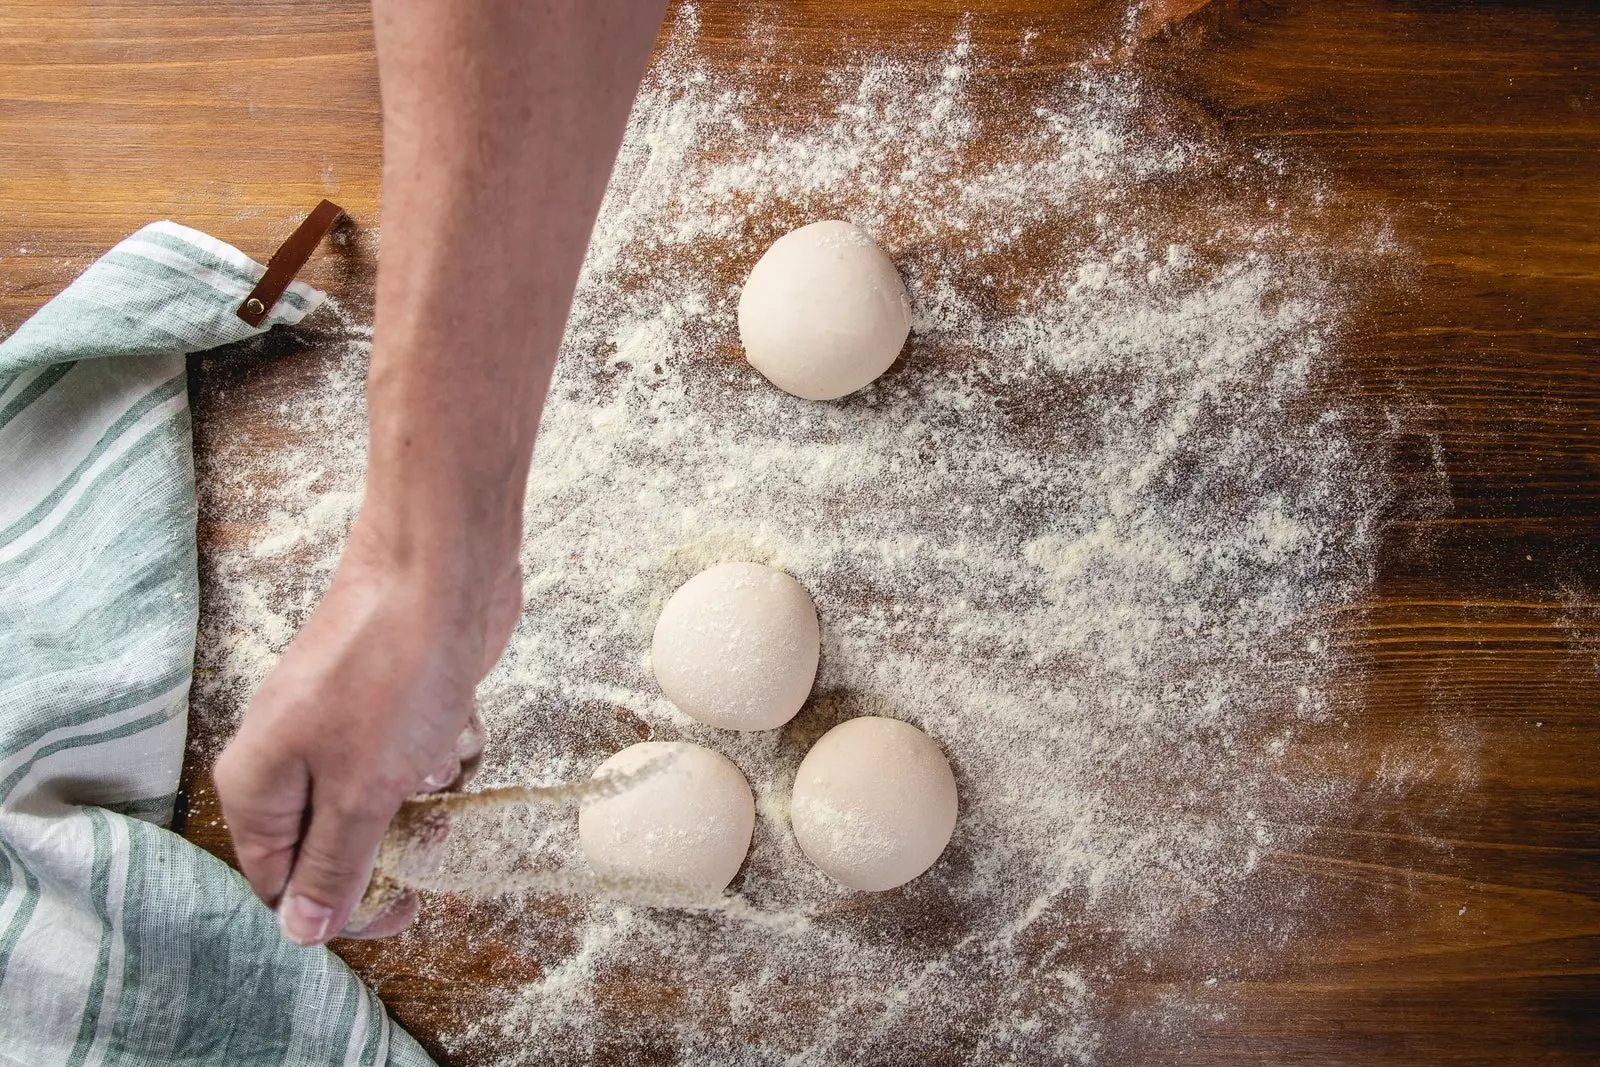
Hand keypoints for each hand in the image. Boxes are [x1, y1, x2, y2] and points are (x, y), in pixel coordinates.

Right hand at [214, 519, 521, 945]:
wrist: (440, 569)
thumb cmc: (393, 675)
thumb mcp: (362, 792)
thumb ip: (333, 866)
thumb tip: (300, 932)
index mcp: (257, 784)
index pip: (282, 884)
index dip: (341, 908)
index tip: (404, 909)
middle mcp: (289, 756)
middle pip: (339, 843)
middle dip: (395, 837)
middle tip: (432, 819)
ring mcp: (343, 725)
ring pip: (390, 800)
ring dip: (430, 789)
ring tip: (439, 750)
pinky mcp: (394, 703)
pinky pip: (422, 757)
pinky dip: (450, 747)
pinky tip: (459, 718)